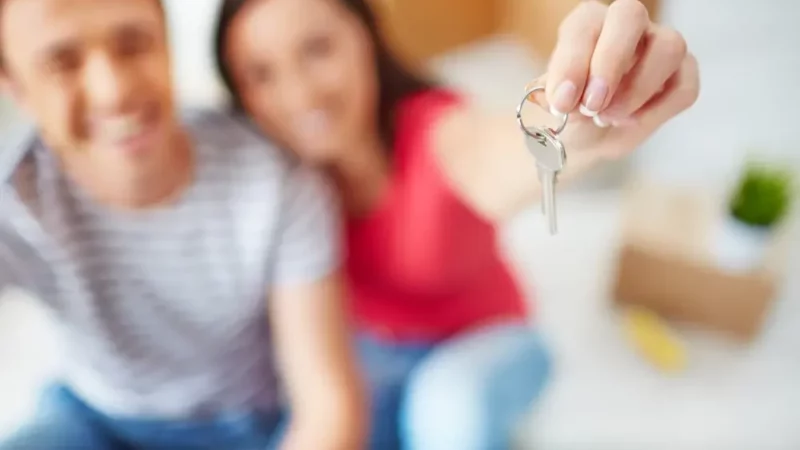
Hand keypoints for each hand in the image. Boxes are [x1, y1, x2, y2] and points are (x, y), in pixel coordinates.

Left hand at [529, 0, 698, 159]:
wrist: (583, 138)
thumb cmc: (567, 112)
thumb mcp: (549, 109)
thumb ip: (553, 99)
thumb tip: (563, 99)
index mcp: (587, 24)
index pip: (585, 24)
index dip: (573, 62)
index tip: (563, 101)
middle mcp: (626, 26)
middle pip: (630, 16)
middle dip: (610, 62)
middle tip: (592, 105)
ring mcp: (659, 46)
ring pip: (668, 47)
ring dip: (636, 89)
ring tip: (607, 118)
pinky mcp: (682, 75)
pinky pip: (683, 86)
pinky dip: (657, 111)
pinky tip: (629, 122)